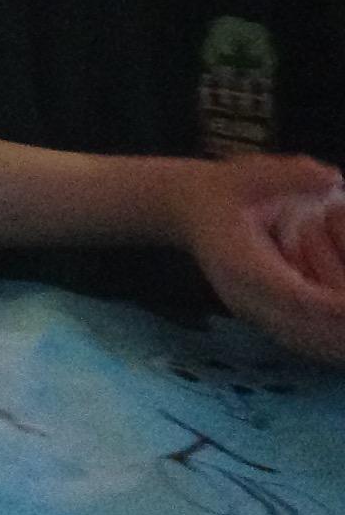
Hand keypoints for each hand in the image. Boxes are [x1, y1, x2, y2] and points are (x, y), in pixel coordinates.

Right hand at [165, 154, 344, 364]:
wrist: (185, 210)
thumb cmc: (222, 190)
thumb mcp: (251, 173)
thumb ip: (291, 175)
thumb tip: (334, 179)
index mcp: (241, 262)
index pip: (290, 293)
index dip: (326, 304)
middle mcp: (243, 295)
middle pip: (297, 328)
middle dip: (334, 329)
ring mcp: (249, 310)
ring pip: (297, 341)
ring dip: (330, 341)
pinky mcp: (257, 315)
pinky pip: (294, 339)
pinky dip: (322, 341)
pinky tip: (340, 337)